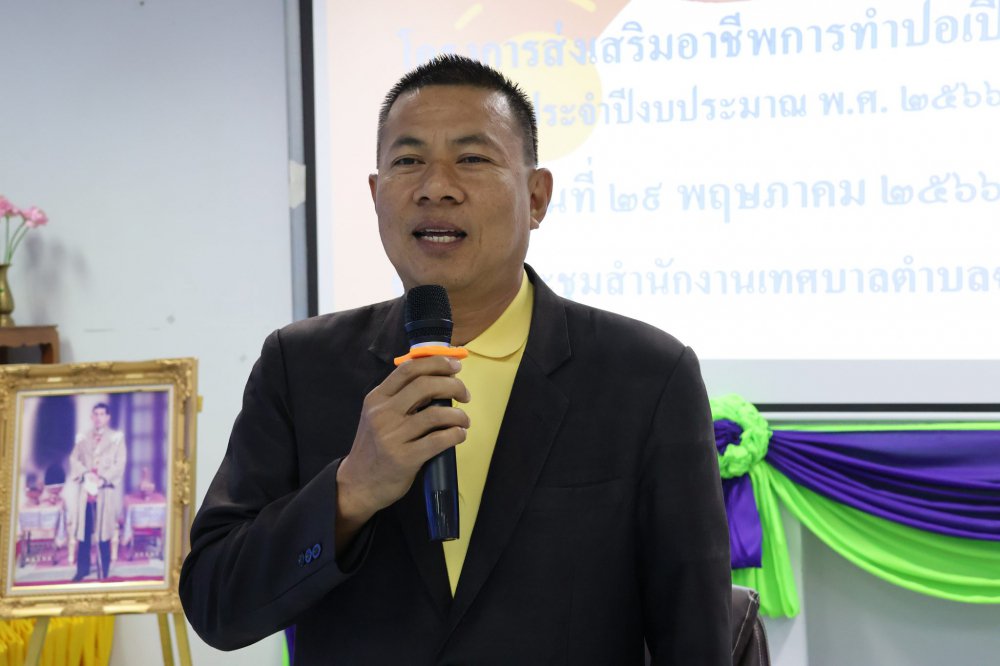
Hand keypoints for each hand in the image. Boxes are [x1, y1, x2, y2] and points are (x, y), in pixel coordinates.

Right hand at [336, 356, 469, 537]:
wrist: (357, 484)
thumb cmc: (374, 447)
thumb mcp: (377, 415)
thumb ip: (400, 397)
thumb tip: (437, 378)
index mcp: (377, 398)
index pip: (408, 369)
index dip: (436, 363)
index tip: (455, 366)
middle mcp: (382, 413)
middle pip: (425, 385)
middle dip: (453, 385)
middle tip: (465, 394)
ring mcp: (392, 436)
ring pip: (436, 414)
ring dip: (459, 415)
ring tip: (464, 421)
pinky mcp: (404, 458)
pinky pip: (438, 440)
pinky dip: (456, 434)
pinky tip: (459, 435)